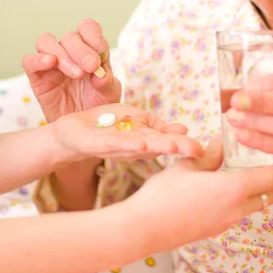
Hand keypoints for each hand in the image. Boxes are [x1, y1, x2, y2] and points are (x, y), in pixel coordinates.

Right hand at [22, 18, 120, 121]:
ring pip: (47, 42)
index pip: (88, 28)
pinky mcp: (37, 77)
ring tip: (76, 74)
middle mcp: (70, 53)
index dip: (93, 35)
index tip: (102, 53)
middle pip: (69, 36)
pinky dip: (38, 59)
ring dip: (62, 54)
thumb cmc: (96, 107)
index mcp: (90, 50)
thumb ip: (107, 82)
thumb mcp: (109, 95)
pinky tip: (50, 64)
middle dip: (81, 49)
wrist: (81, 129)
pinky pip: (29, 60)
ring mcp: (51, 63)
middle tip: (91, 67)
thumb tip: (100, 73)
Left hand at [52, 104, 202, 161]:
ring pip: (139, 146)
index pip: (167, 141)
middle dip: (176, 148)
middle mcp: (133, 146)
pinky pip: (114, 143)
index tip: (203, 149)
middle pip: (157, 146)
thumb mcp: (137, 121)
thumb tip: (184, 130)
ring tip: (174, 146)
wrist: (70, 133)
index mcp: (144, 139)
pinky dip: (127, 143)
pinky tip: (141, 142)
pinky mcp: (96, 144)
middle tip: (196, 151)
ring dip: (156, 146)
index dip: (184, 146)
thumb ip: (158, 128)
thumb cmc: (106, 126)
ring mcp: (115, 146)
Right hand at [128, 135, 272, 250]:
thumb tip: (223, 140)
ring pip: (261, 203)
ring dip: (269, 186)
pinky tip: (239, 182)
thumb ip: (210, 153)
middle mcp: (238, 208)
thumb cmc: (162, 195)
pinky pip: (245, 209)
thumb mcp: (187, 165)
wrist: (143, 229)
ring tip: (265, 166)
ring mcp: (228, 221)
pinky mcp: (217, 228)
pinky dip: (252, 195)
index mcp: (234, 189)